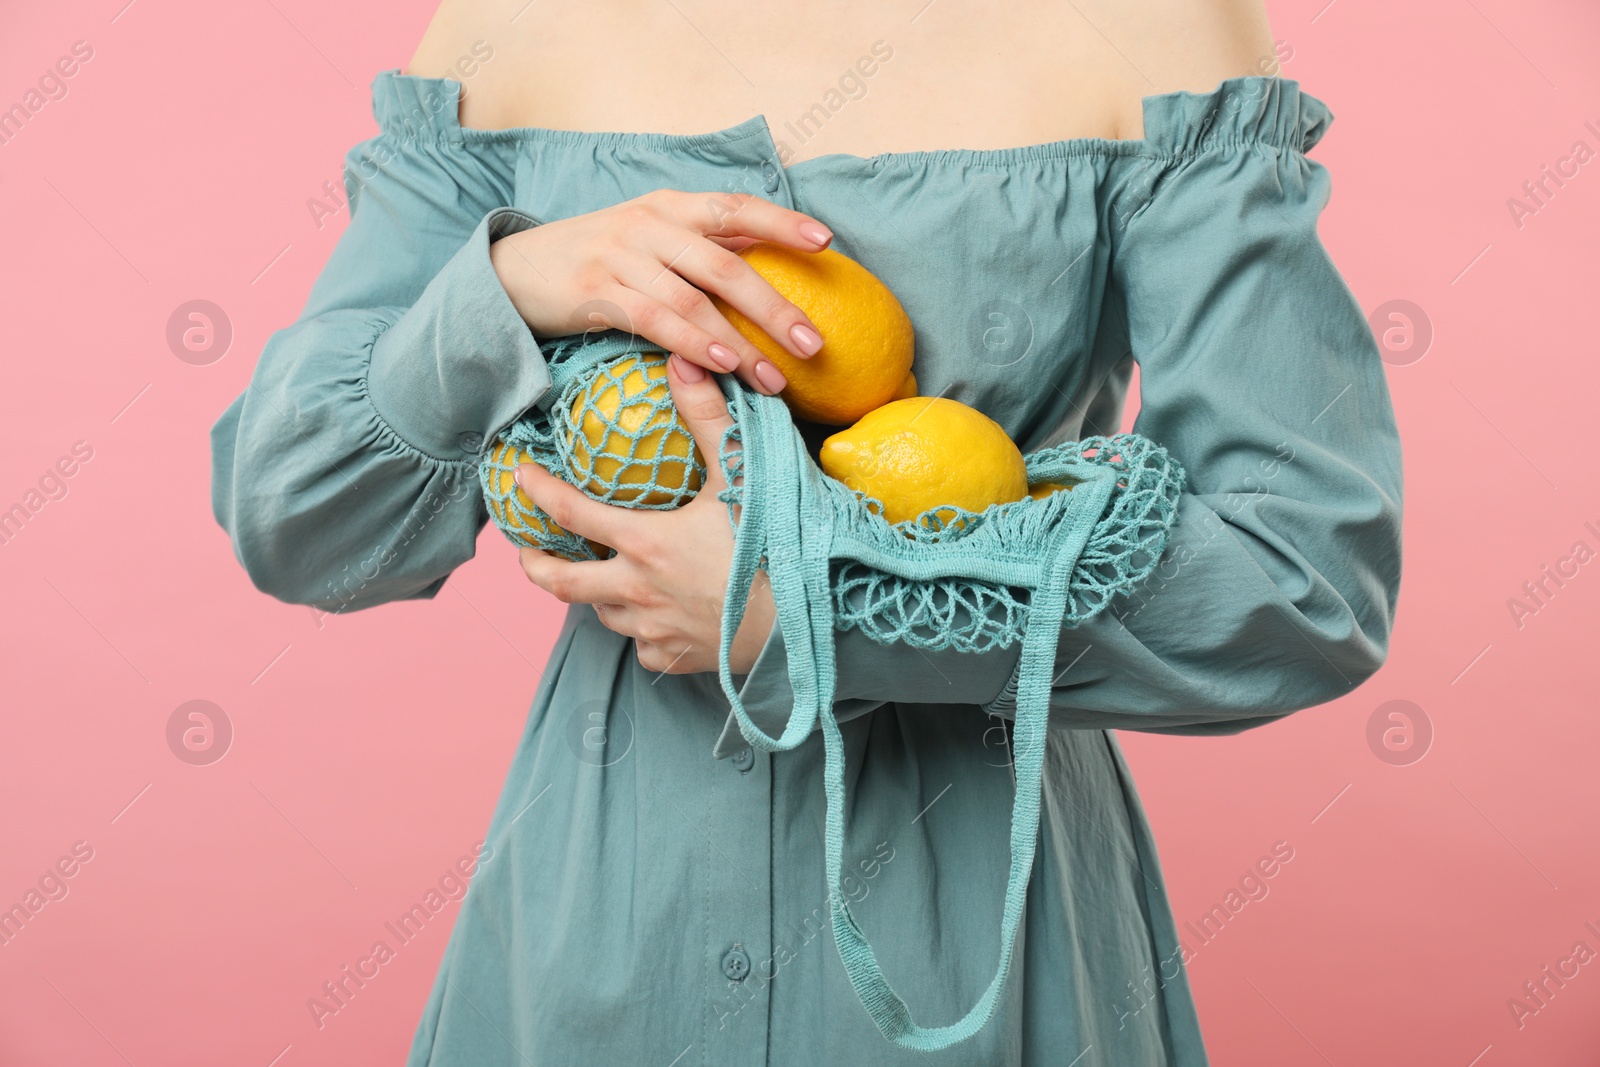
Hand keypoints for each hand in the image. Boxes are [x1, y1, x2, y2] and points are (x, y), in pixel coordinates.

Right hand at [490, 189, 830, 395]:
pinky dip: (693, 343)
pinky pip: (654, 320)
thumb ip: (702, 247)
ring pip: (695, 300)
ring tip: (775, 379)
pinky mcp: (595, 292)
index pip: (736, 207)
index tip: (826, 242)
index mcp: (671, 206)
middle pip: (726, 263)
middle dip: (775, 307)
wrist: (513, 270)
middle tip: (814, 343)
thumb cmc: (597, 260)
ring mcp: (620, 256)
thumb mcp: (649, 240)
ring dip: (740, 344)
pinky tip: (722, 367)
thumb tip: (772, 262)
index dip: (782, 222)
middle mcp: (650, 224)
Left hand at [515, 353, 776, 674]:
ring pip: (603, 615)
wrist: (811, 619)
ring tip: (595, 577)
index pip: (571, 514)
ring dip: (592, 595)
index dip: (538, 492)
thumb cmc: (777, 544)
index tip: (518, 476)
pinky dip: (639, 631)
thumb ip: (708, 418)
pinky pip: (643, 648)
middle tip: (525, 551)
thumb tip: (681, 362)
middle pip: (562, 583)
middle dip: (534, 565)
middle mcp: (639, 591)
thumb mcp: (742, 474)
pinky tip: (652, 618)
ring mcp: (656, 629)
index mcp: (645, 543)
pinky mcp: (678, 658)